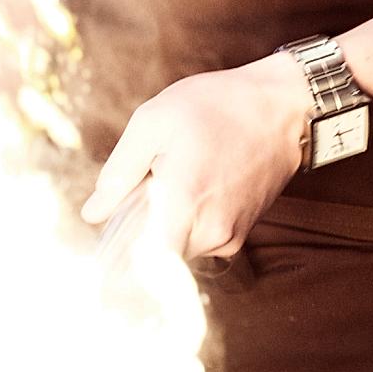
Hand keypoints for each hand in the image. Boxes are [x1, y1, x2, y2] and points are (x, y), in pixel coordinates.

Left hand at [80, 54, 311, 258]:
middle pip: (157, 254)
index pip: (145, 264)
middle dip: (143, 226)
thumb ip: (119, 173)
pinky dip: (189, 220)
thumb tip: (92, 214)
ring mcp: (230, 236)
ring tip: (180, 176)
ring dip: (167, 222)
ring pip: (178, 247)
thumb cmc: (215, 107)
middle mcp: (211, 230)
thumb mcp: (153, 122)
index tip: (116, 232)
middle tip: (151, 183)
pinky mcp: (241, 233)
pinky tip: (199, 183)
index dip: (123, 253)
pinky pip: (200, 240)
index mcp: (184, 203)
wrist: (280, 107)